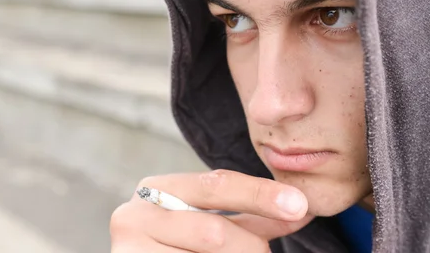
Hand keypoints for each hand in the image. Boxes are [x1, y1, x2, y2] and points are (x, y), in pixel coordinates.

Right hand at [110, 169, 313, 251]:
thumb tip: (301, 209)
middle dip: (251, 247)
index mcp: (156, 188)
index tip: (299, 205)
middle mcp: (134, 214)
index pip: (216, 184)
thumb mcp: (211, 225)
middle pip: (213, 230)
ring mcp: (128, 249)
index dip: (260, 194)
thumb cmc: (179, 247)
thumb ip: (251, 216)